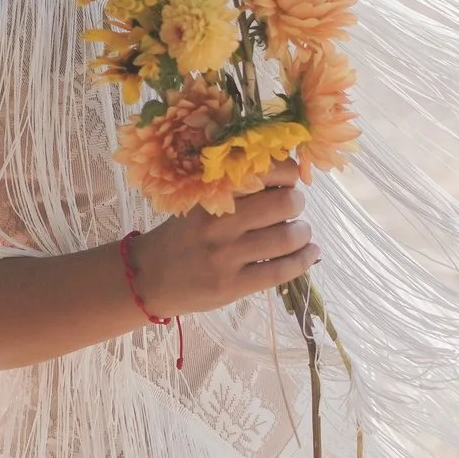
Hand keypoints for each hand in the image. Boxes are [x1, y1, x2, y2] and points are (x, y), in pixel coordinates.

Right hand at [126, 160, 318, 317]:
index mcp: (209, 196)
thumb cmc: (180, 236)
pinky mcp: (233, 285)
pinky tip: (310, 253)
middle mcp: (218, 223)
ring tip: (300, 233)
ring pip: (286, 238)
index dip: (287, 171)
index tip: (291, 177)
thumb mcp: (197, 204)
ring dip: (303, 233)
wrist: (148, 276)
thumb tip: (285, 182)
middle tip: (293, 206)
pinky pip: (280, 271)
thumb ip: (234, 193)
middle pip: (283, 204)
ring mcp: (225, 256)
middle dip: (297, 202)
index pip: (261, 172)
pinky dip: (303, 260)